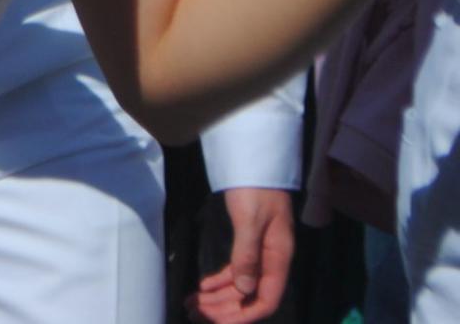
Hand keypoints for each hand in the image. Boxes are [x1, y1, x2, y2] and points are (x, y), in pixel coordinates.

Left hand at [185, 188, 293, 323]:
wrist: (254, 163)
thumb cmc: (255, 189)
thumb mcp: (250, 220)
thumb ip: (247, 254)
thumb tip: (245, 289)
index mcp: (278, 258)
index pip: (266, 299)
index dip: (244, 315)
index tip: (217, 322)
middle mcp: (271, 260)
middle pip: (248, 297)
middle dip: (223, 309)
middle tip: (194, 314)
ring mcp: (259, 253)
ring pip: (239, 286)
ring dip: (217, 298)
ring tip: (191, 305)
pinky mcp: (247, 244)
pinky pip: (234, 272)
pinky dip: (218, 282)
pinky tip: (202, 288)